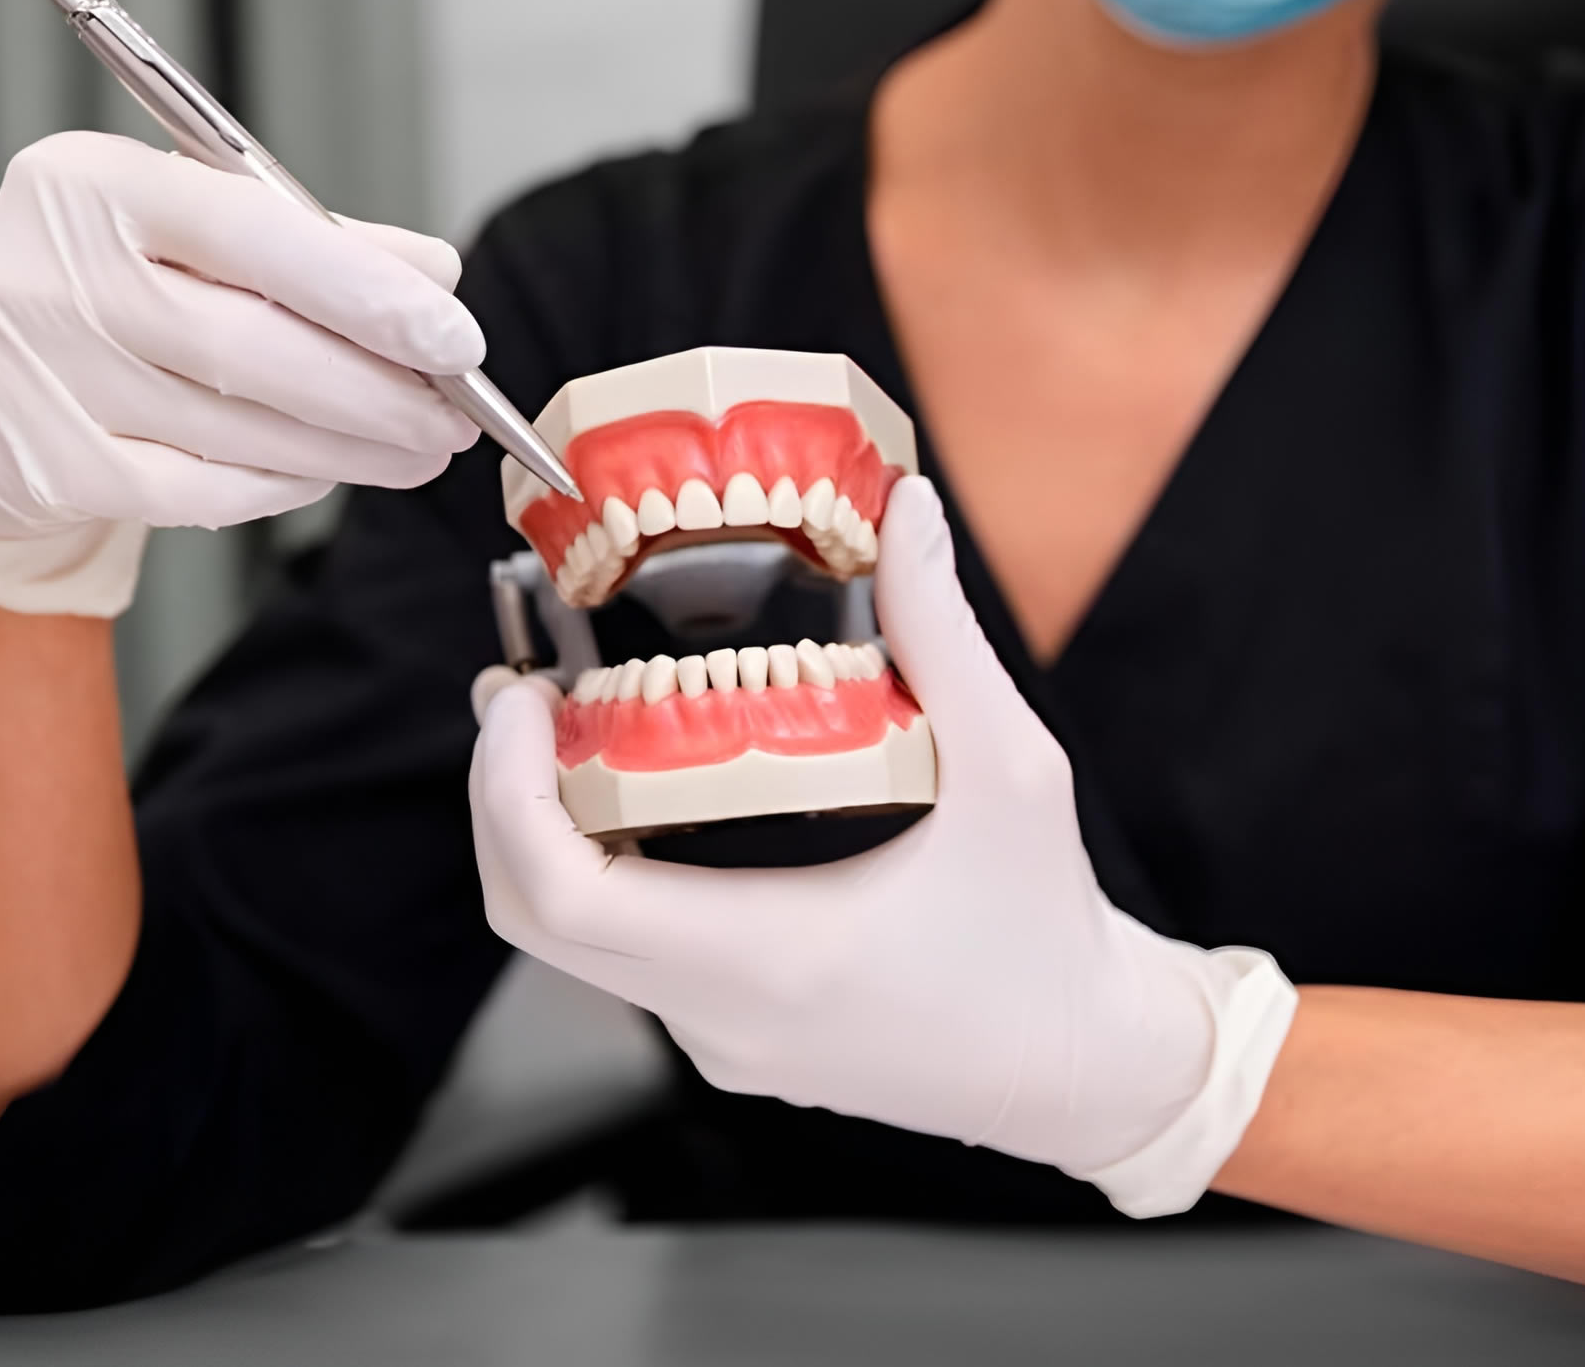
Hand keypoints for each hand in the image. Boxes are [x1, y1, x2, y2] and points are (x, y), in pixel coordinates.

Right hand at [0, 131, 485, 616]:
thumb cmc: (114, 294)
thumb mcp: (198, 237)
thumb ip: (319, 247)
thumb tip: (438, 276)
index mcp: (93, 183)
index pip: (252, 232)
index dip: (368, 292)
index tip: (456, 340)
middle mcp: (49, 270)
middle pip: (252, 346)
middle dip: (378, 392)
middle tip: (455, 417)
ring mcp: (40, 373)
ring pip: (238, 428)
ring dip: (351, 448)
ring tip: (419, 450)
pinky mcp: (46, 465)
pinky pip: (201, 491)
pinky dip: (281, 486)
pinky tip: (326, 473)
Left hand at [471, 476, 1297, 1215]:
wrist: (1082, 1070)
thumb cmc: (1047, 938)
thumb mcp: (1012, 771)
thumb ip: (944, 635)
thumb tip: (906, 513)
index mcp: (765, 957)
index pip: (560, 899)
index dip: (504, 793)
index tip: (520, 702)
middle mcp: (718, 1016)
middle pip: (535, 920)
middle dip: (502, 800)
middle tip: (523, 695)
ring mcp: (719, 1041)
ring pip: (575, 945)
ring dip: (548, 834)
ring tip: (572, 727)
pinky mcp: (736, 1042)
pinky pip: (629, 958)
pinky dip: (604, 873)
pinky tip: (644, 797)